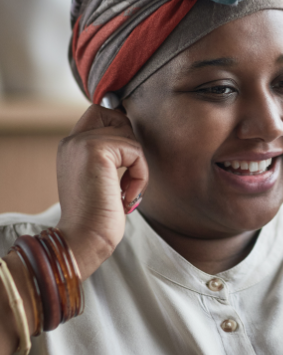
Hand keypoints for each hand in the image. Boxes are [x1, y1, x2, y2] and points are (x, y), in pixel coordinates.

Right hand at [56, 105, 148, 280]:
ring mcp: (82, 143)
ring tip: (126, 191)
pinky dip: (140, 174)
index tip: (127, 162)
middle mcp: (72, 141)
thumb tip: (132, 139)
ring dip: (138, 165)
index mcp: (71, 147)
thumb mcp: (102, 179)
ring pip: (129, 135)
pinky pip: (135, 151)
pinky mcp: (96, 150)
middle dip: (130, 141)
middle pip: (113, 114)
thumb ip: (110, 156)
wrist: (84, 239)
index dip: (120, 131)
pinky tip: (126, 195)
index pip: (99, 115)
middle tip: (127, 175)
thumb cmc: (98, 217)